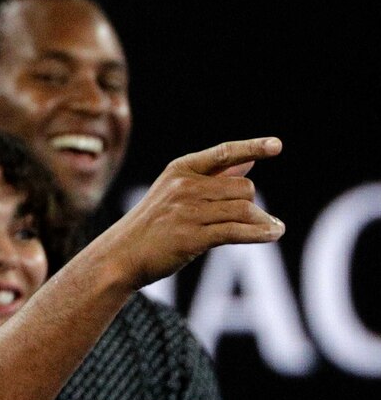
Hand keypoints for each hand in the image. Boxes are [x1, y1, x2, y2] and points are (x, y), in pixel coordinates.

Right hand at [97, 137, 284, 289]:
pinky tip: (272, 234)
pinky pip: (237, 231)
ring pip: (243, 209)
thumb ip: (215, 176)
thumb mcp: (175, 192)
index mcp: (180, 170)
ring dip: (263, 221)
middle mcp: (184, 187)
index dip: (252, 147)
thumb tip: (250, 161)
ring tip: (274, 228)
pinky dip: (260, 233)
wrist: (122, 254)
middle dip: (252, 203)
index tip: (276, 146)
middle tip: (257, 218)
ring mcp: (188, 212)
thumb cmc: (151, 224)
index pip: (223, 153)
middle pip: (242, 187)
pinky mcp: (192, 237)